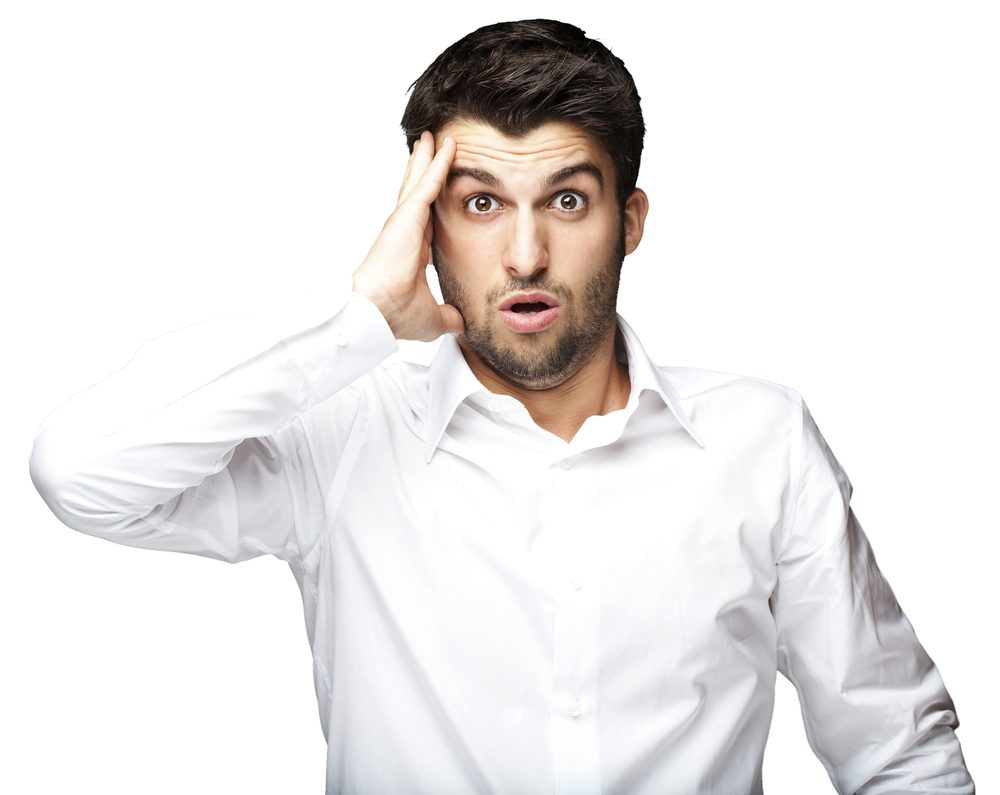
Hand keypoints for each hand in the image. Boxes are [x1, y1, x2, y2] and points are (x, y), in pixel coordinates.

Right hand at [352, 131, 463, 341]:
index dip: (432, 202)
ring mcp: (404, 222)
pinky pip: (428, 184)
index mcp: (412, 251)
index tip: (438, 189)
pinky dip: (439, 164)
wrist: (377, 313)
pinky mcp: (406, 216)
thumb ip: (449, 317)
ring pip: (420, 182)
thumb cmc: (395, 315)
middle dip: (425, 170)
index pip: (426, 220)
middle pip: (418, 193)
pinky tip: (449, 147)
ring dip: (429, 159)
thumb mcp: (433, 317)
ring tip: (434, 137)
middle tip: (432, 148)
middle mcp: (406, 232)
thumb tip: (462, 324)